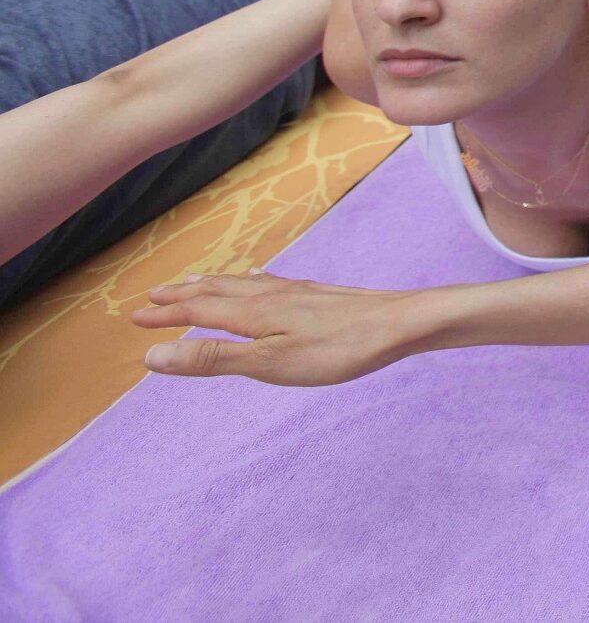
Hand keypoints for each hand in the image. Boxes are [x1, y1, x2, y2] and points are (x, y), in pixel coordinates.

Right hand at [133, 272, 418, 386]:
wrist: (400, 323)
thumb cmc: (337, 349)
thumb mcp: (268, 363)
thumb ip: (212, 359)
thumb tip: (153, 356)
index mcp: (252, 312)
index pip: (197, 310)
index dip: (165, 315)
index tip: (134, 316)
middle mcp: (270, 294)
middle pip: (216, 291)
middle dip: (182, 295)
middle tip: (153, 296)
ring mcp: (297, 292)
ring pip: (243, 284)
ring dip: (212, 285)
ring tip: (194, 284)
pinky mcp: (318, 295)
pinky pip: (272, 282)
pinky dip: (251, 281)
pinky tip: (261, 279)